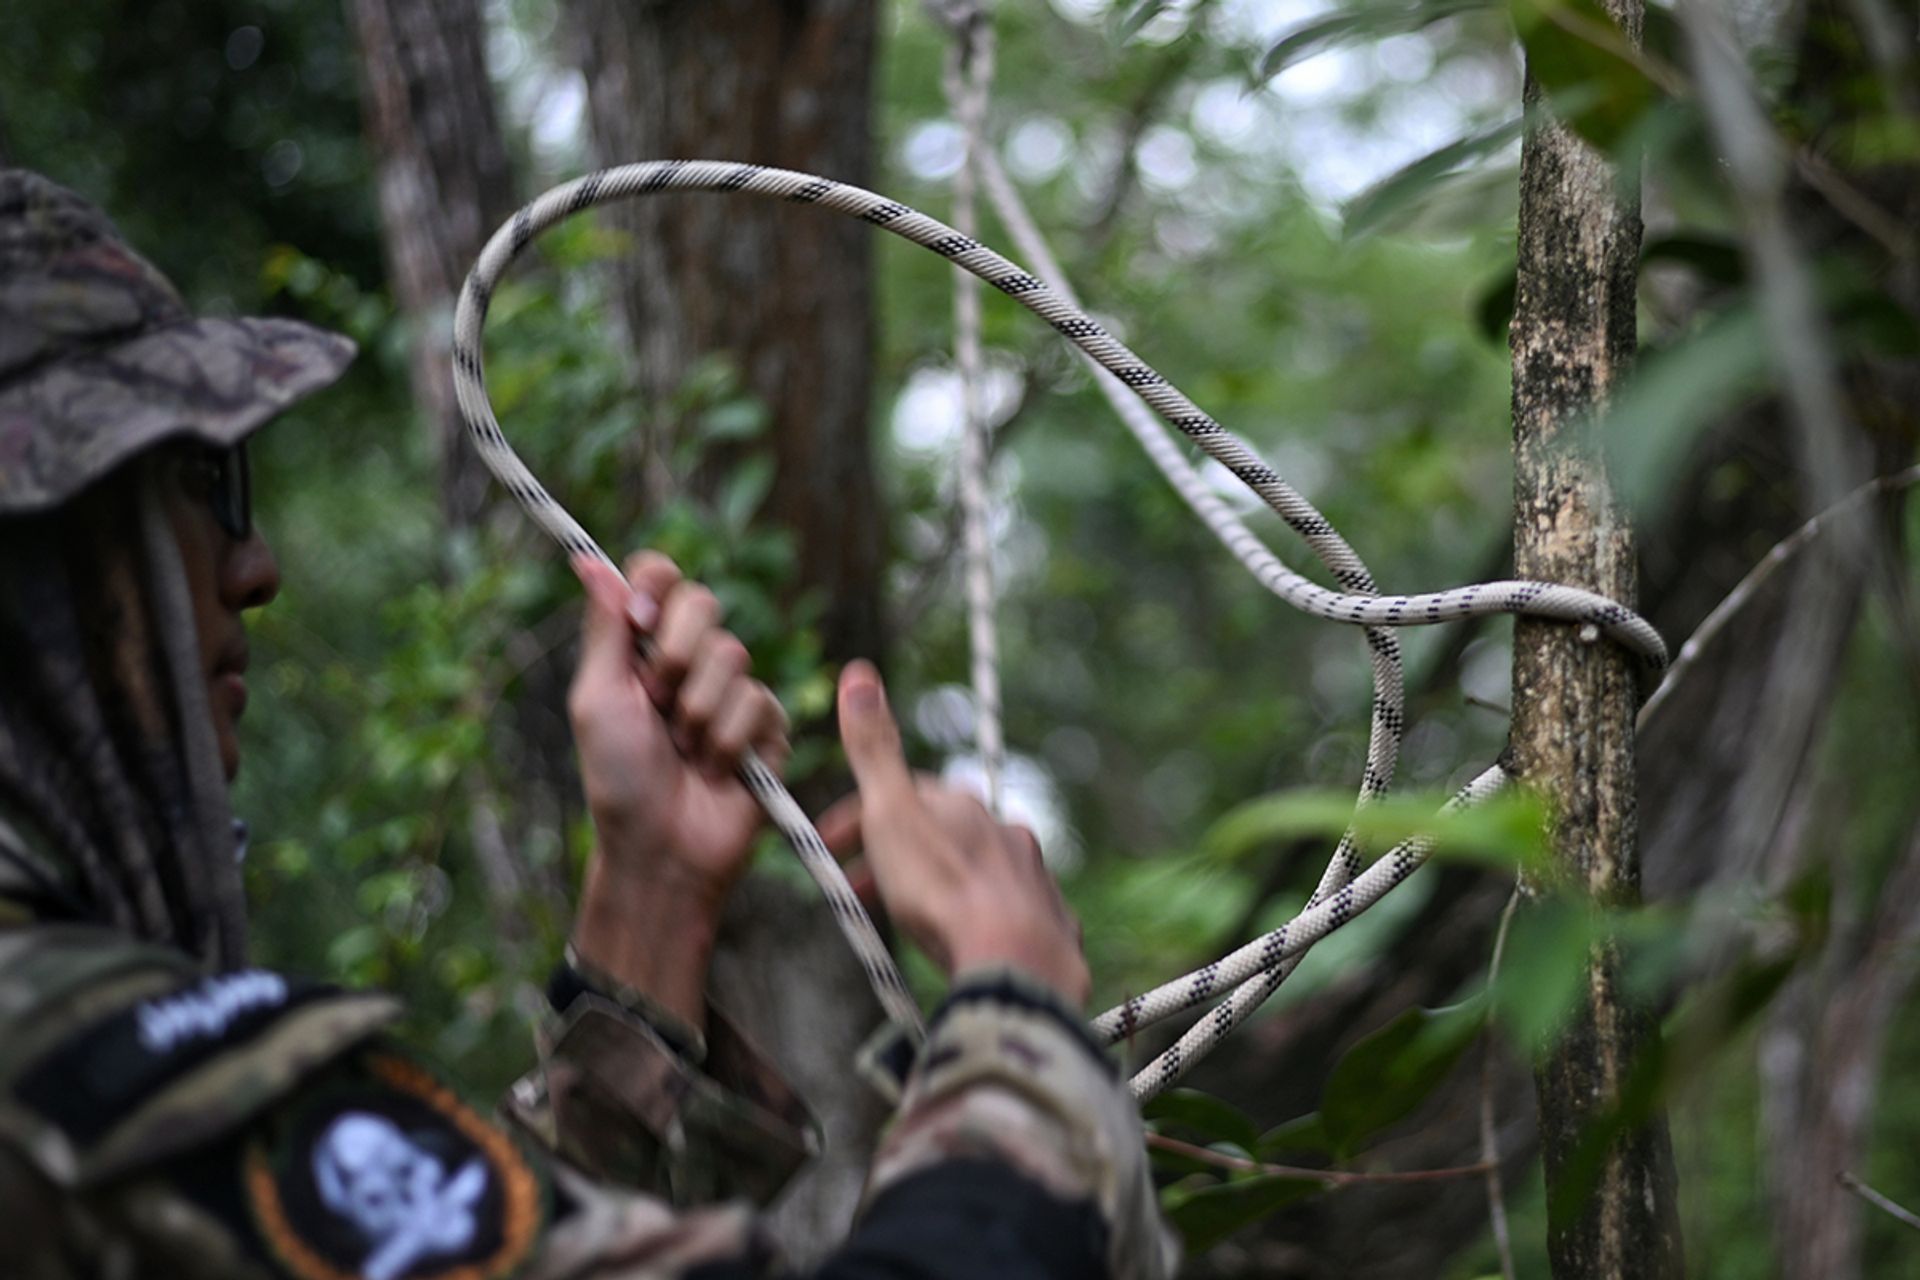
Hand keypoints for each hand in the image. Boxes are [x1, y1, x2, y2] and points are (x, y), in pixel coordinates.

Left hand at [567, 552, 787, 1025]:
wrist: (661, 848)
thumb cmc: (617, 779)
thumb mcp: (597, 698)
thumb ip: (604, 627)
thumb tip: (586, 559)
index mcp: (644, 647)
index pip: (660, 577)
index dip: (654, 587)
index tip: (637, 620)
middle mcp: (690, 661)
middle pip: (703, 601)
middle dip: (672, 656)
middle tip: (655, 703)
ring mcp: (733, 691)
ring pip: (732, 655)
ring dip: (695, 713)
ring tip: (684, 751)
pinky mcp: (769, 725)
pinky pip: (757, 702)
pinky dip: (727, 742)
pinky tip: (717, 771)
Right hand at [820, 661, 1089, 1006]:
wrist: (1014, 957)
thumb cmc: (942, 884)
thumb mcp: (892, 810)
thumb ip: (875, 747)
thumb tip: (859, 671)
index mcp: (961, 804)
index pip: (902, 795)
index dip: (857, 816)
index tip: (825, 846)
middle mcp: (1002, 831)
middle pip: (939, 835)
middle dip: (895, 854)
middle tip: (856, 891)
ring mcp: (1030, 877)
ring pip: (976, 871)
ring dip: (939, 885)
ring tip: (909, 920)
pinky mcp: (1047, 924)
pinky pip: (1009, 915)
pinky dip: (981, 920)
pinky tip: (968, 942)